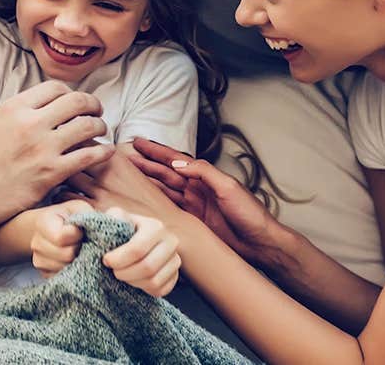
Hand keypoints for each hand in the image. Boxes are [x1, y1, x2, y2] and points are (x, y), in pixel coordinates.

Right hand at [0, 81, 114, 228]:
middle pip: (76, 101)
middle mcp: (29, 122)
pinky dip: (103, 152)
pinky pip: (90, 155)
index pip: (55, 88)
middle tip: (96, 111)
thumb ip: (17, 114)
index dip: (71, 93)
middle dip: (92, 104)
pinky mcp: (52, 172)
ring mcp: (42, 147)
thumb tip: (40, 108)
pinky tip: (105, 152)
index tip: (75, 102)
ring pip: (88, 125)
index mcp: (13, 107)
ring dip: (100, 126)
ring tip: (101, 130)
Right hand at [30, 200, 93, 277]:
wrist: (55, 228)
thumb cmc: (71, 217)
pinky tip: (74, 259)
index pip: (61, 237)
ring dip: (77, 261)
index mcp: (43, 222)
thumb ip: (88, 215)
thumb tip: (98, 231)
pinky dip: (72, 270)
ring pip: (66, 268)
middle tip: (82, 241)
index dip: (77, 234)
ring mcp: (38, 260)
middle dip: (79, 249)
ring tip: (78, 249)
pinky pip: (63, 278)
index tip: (81, 230)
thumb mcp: (79, 208)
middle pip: (66, 255)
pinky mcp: (44, 273)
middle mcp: (36, 242)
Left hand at [62, 149, 187, 226]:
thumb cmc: (147, 196)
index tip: (63, 141)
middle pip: (70, 153)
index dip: (70, 138)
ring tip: (55, 177)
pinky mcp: (94, 211)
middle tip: (52, 157)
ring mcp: (99, 192)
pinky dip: (60, 195)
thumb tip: (94, 142)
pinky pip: (66, 198)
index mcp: (116, 157)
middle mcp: (107, 171)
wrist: (164, 226)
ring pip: (64, 175)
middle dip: (60, 154)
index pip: (83, 138)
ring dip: (58, 174)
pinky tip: (62, 196)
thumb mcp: (133, 168)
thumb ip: (112, 156)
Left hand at [102, 207, 180, 297]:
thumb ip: (114, 217)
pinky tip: (135, 280)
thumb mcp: (117, 217)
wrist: (135, 239)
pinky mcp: (175, 275)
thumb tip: (114, 221)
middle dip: (125, 273)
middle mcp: (170, 242)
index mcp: (156, 227)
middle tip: (114, 271)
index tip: (106, 260)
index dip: (118, 259)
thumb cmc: (123, 229)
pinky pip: (160, 290)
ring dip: (133, 282)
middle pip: (147, 267)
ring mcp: (175, 260)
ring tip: (124, 274)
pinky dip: (144, 289)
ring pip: (154, 281)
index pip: (137, 249)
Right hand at [131, 138, 283, 267]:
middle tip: (124, 157)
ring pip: (164, 189)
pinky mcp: (191, 221)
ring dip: (146, 181)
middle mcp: (196, 188)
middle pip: (165, 172)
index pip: (175, 159)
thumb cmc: (249, 213)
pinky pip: (168, 208)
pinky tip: (142, 200)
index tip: (138, 142)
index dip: (156, 151)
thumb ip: (203, 172)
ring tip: (128, 175)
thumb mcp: (229, 187)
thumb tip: (178, 162)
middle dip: (145, 164)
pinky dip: (155, 202)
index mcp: (205, 176)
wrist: (259, 242)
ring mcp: (193, 205)